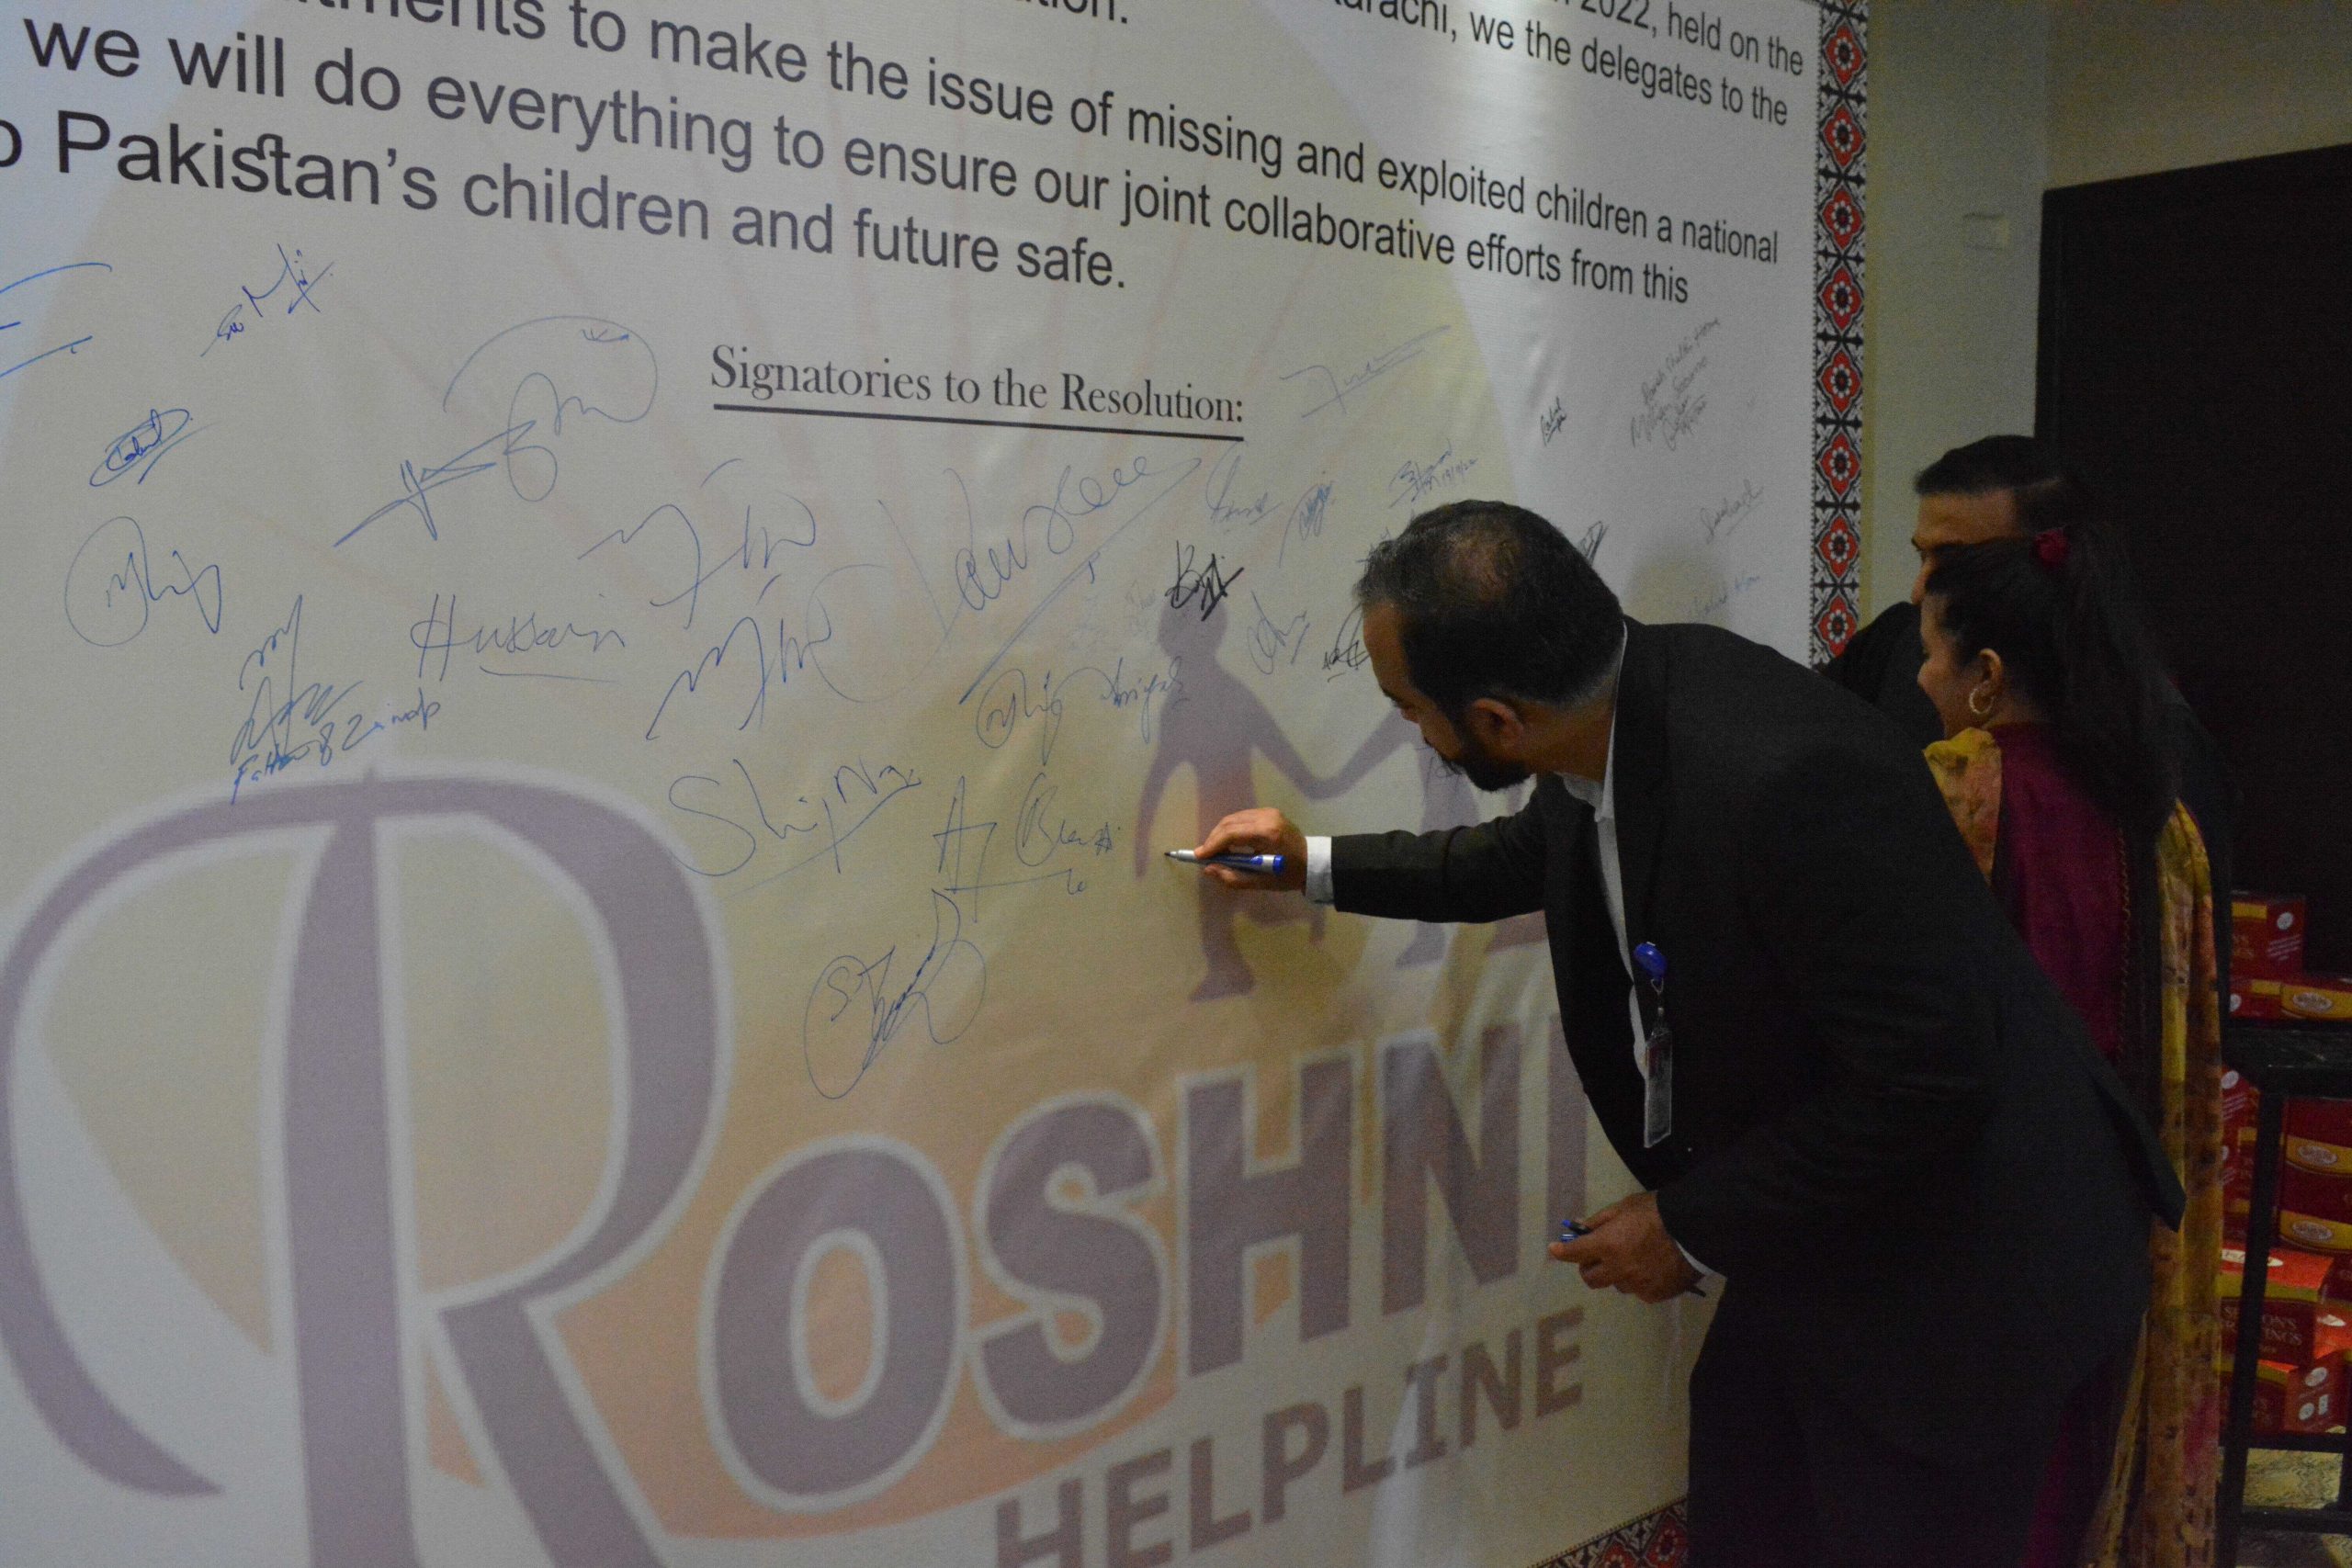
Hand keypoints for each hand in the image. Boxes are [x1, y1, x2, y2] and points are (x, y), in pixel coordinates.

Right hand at [1194, 808, 1307, 891]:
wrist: (1313, 862)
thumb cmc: (1288, 875)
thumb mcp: (1261, 882)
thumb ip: (1233, 877)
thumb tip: (1208, 869)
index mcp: (1268, 833)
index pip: (1232, 833)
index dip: (1212, 844)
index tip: (1199, 856)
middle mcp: (1267, 817)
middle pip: (1230, 823)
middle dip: (1214, 839)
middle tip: (1205, 855)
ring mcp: (1269, 812)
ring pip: (1234, 818)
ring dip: (1221, 833)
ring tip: (1216, 851)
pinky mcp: (1269, 812)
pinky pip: (1243, 818)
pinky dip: (1232, 829)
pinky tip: (1229, 843)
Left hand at [1547, 1193, 1700, 1304]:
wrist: (1695, 1231)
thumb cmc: (1658, 1212)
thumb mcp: (1625, 1207)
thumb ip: (1600, 1221)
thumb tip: (1580, 1227)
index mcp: (1607, 1245)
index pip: (1574, 1253)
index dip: (1562, 1252)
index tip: (1555, 1250)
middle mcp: (1617, 1269)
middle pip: (1591, 1279)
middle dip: (1590, 1268)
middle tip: (1597, 1257)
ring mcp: (1636, 1285)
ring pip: (1617, 1284)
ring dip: (1618, 1274)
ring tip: (1635, 1259)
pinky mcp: (1653, 1295)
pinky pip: (1639, 1291)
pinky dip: (1640, 1281)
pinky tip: (1653, 1268)